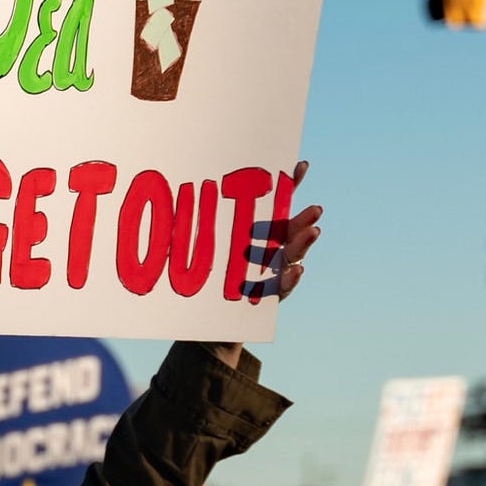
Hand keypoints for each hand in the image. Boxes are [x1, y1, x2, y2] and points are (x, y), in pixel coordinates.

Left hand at [204, 160, 323, 368]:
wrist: (203, 319)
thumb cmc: (197, 274)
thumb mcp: (189, 245)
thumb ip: (188, 222)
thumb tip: (170, 187)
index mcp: (257, 229)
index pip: (277, 203)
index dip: (289, 184)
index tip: (300, 166)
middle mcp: (270, 247)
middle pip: (291, 228)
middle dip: (304, 217)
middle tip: (315, 208)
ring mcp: (272, 271)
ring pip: (293, 255)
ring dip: (304, 243)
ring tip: (314, 232)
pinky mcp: (268, 296)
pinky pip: (282, 287)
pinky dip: (290, 278)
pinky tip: (296, 271)